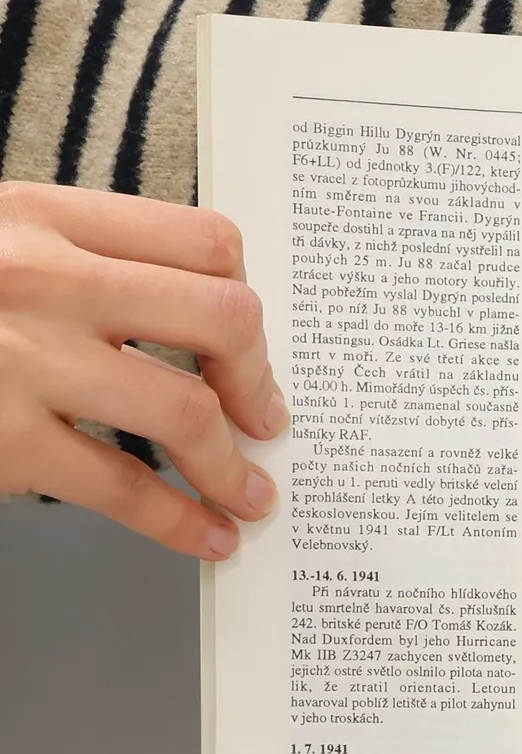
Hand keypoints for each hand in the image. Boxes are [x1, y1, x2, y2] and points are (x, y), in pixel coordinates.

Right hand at [0, 181, 283, 557]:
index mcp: (42, 217)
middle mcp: (40, 279)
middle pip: (220, 318)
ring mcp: (19, 360)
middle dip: (258, 379)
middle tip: (263, 419)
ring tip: (250, 492)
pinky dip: (182, 521)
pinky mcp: (0, 440)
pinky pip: (123, 487)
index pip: (204, 240)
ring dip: (235, 466)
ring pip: (185, 411)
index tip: (249, 346)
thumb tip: (195, 324)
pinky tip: (208, 536)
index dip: (246, 300)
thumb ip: (80, 264)